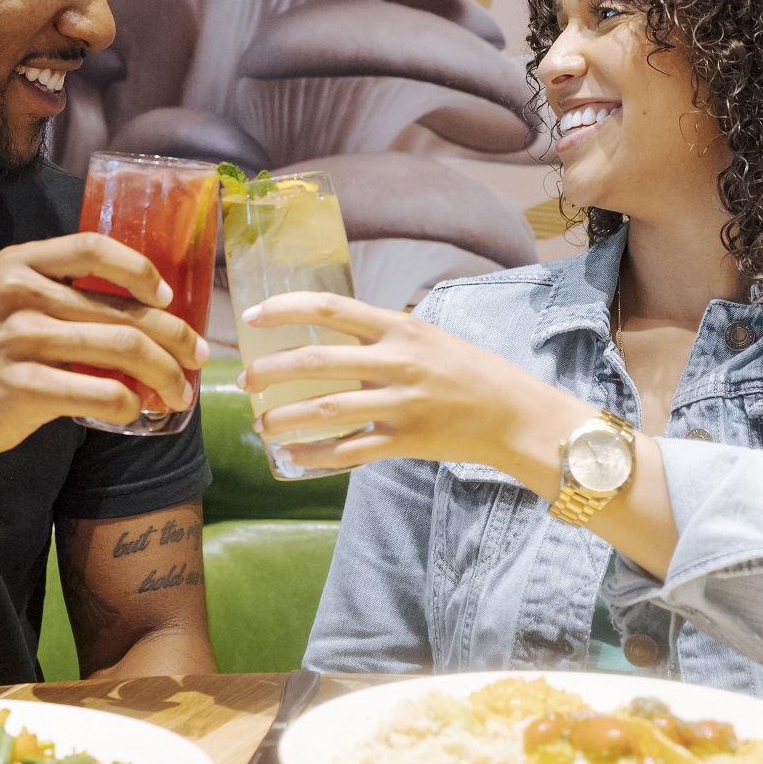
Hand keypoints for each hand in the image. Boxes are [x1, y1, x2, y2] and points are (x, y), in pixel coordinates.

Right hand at [0, 233, 207, 465]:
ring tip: (179, 392)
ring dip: (165, 375)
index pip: (94, 247)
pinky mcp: (21, 388)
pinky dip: (129, 403)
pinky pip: (99, 393)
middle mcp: (20, 294)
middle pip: (123, 311)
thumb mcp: (4, 298)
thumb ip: (57, 291)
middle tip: (198, 358)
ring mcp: (19, 341)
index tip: (166, 296)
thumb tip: (140, 307)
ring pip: (122, 350)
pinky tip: (135, 409)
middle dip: (175, 337)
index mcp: (19, 263)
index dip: (140, 270)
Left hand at [237, 292, 594, 491]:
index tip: (252, 317)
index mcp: (400, 327)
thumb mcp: (428, 337)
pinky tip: (292, 455)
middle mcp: (397, 361)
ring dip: (284, 417)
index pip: (330, 308)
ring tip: (261, 422)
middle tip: (245, 379)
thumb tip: (335, 331)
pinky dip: (315, 454)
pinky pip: (350, 449)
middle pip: (316, 360)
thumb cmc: (471, 372)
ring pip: (326, 409)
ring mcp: (401, 403)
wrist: (516, 415)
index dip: (284, 309)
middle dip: (270, 371)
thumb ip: (383, 335)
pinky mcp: (406, 440)